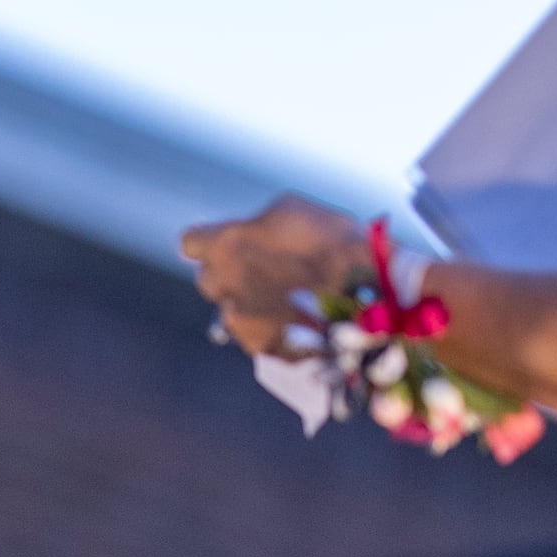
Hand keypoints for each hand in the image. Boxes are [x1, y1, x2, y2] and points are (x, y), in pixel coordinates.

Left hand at [178, 194, 373, 362]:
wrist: (364, 300)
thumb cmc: (330, 244)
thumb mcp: (293, 211)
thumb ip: (259, 223)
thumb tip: (253, 231)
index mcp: (224, 245)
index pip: (192, 242)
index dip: (211, 242)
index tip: (232, 242)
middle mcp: (220, 284)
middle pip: (209, 278)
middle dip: (229, 274)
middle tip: (264, 269)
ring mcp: (235, 319)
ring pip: (230, 307)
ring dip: (251, 301)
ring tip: (289, 296)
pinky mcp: (257, 346)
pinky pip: (253, 333)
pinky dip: (270, 326)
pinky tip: (297, 318)